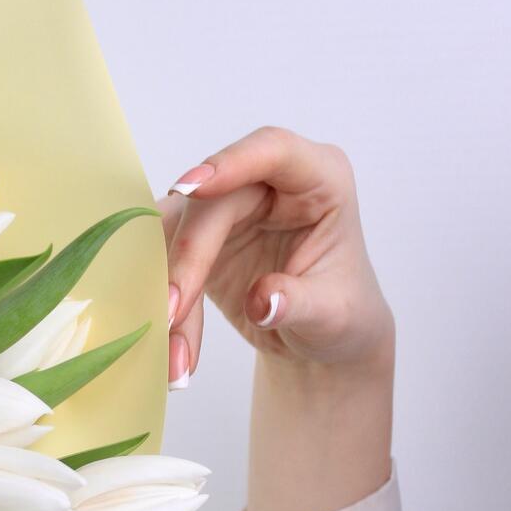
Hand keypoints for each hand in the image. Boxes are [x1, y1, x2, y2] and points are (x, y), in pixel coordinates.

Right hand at [163, 127, 394, 510]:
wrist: (320, 351)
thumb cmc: (344, 325)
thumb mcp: (337, 319)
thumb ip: (305, 302)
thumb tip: (270, 293)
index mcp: (320, 183)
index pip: (275, 153)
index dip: (231, 161)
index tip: (193, 185)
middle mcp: (271, 188)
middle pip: (212, 206)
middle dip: (189, 264)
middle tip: (173, 316)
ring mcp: (231, 214)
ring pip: (178, 237)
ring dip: (169, 296)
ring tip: (176, 357)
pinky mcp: (201, 246)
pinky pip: (167, 267)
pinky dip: (167, 312)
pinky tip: (174, 356)